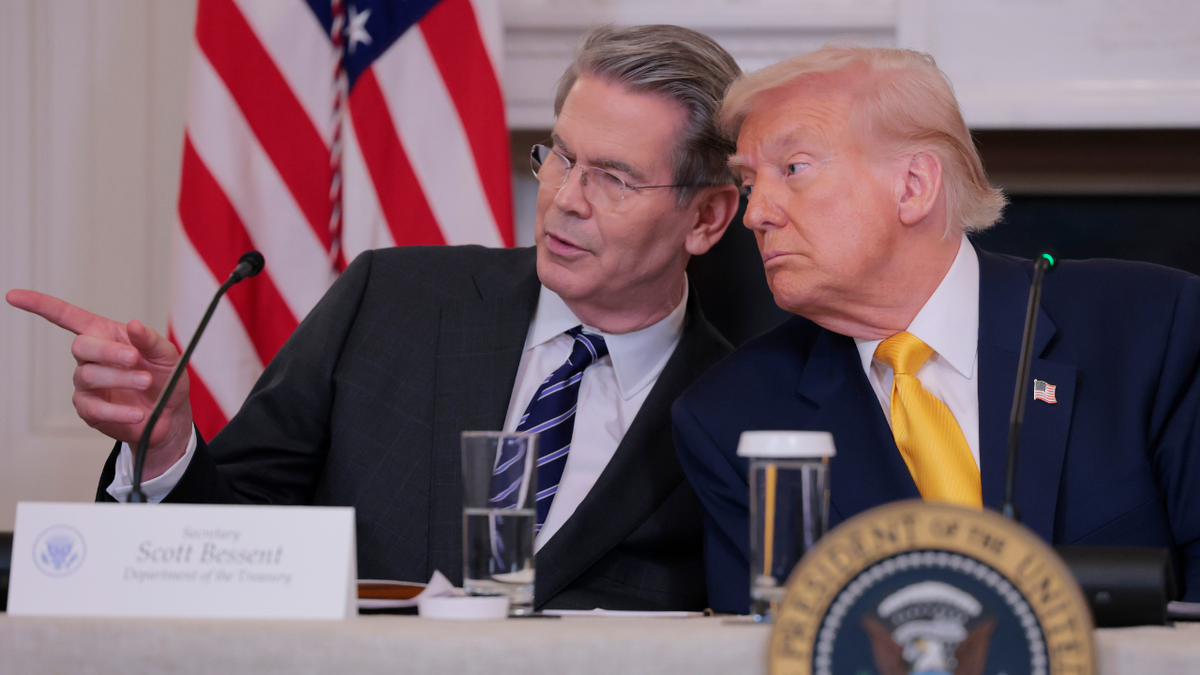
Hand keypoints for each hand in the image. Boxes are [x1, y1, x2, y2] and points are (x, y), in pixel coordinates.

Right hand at [6, 289, 193, 478]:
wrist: (170, 415)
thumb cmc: (166, 378)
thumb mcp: (167, 355)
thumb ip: (151, 340)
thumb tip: (134, 325)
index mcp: (106, 335)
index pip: (67, 316)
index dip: (41, 305)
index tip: (13, 296)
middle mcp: (91, 357)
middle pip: (81, 346)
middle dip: (108, 352)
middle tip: (134, 359)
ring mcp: (87, 383)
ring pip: (88, 376)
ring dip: (119, 378)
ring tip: (146, 382)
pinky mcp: (89, 409)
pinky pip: (94, 408)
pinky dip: (117, 410)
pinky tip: (136, 412)